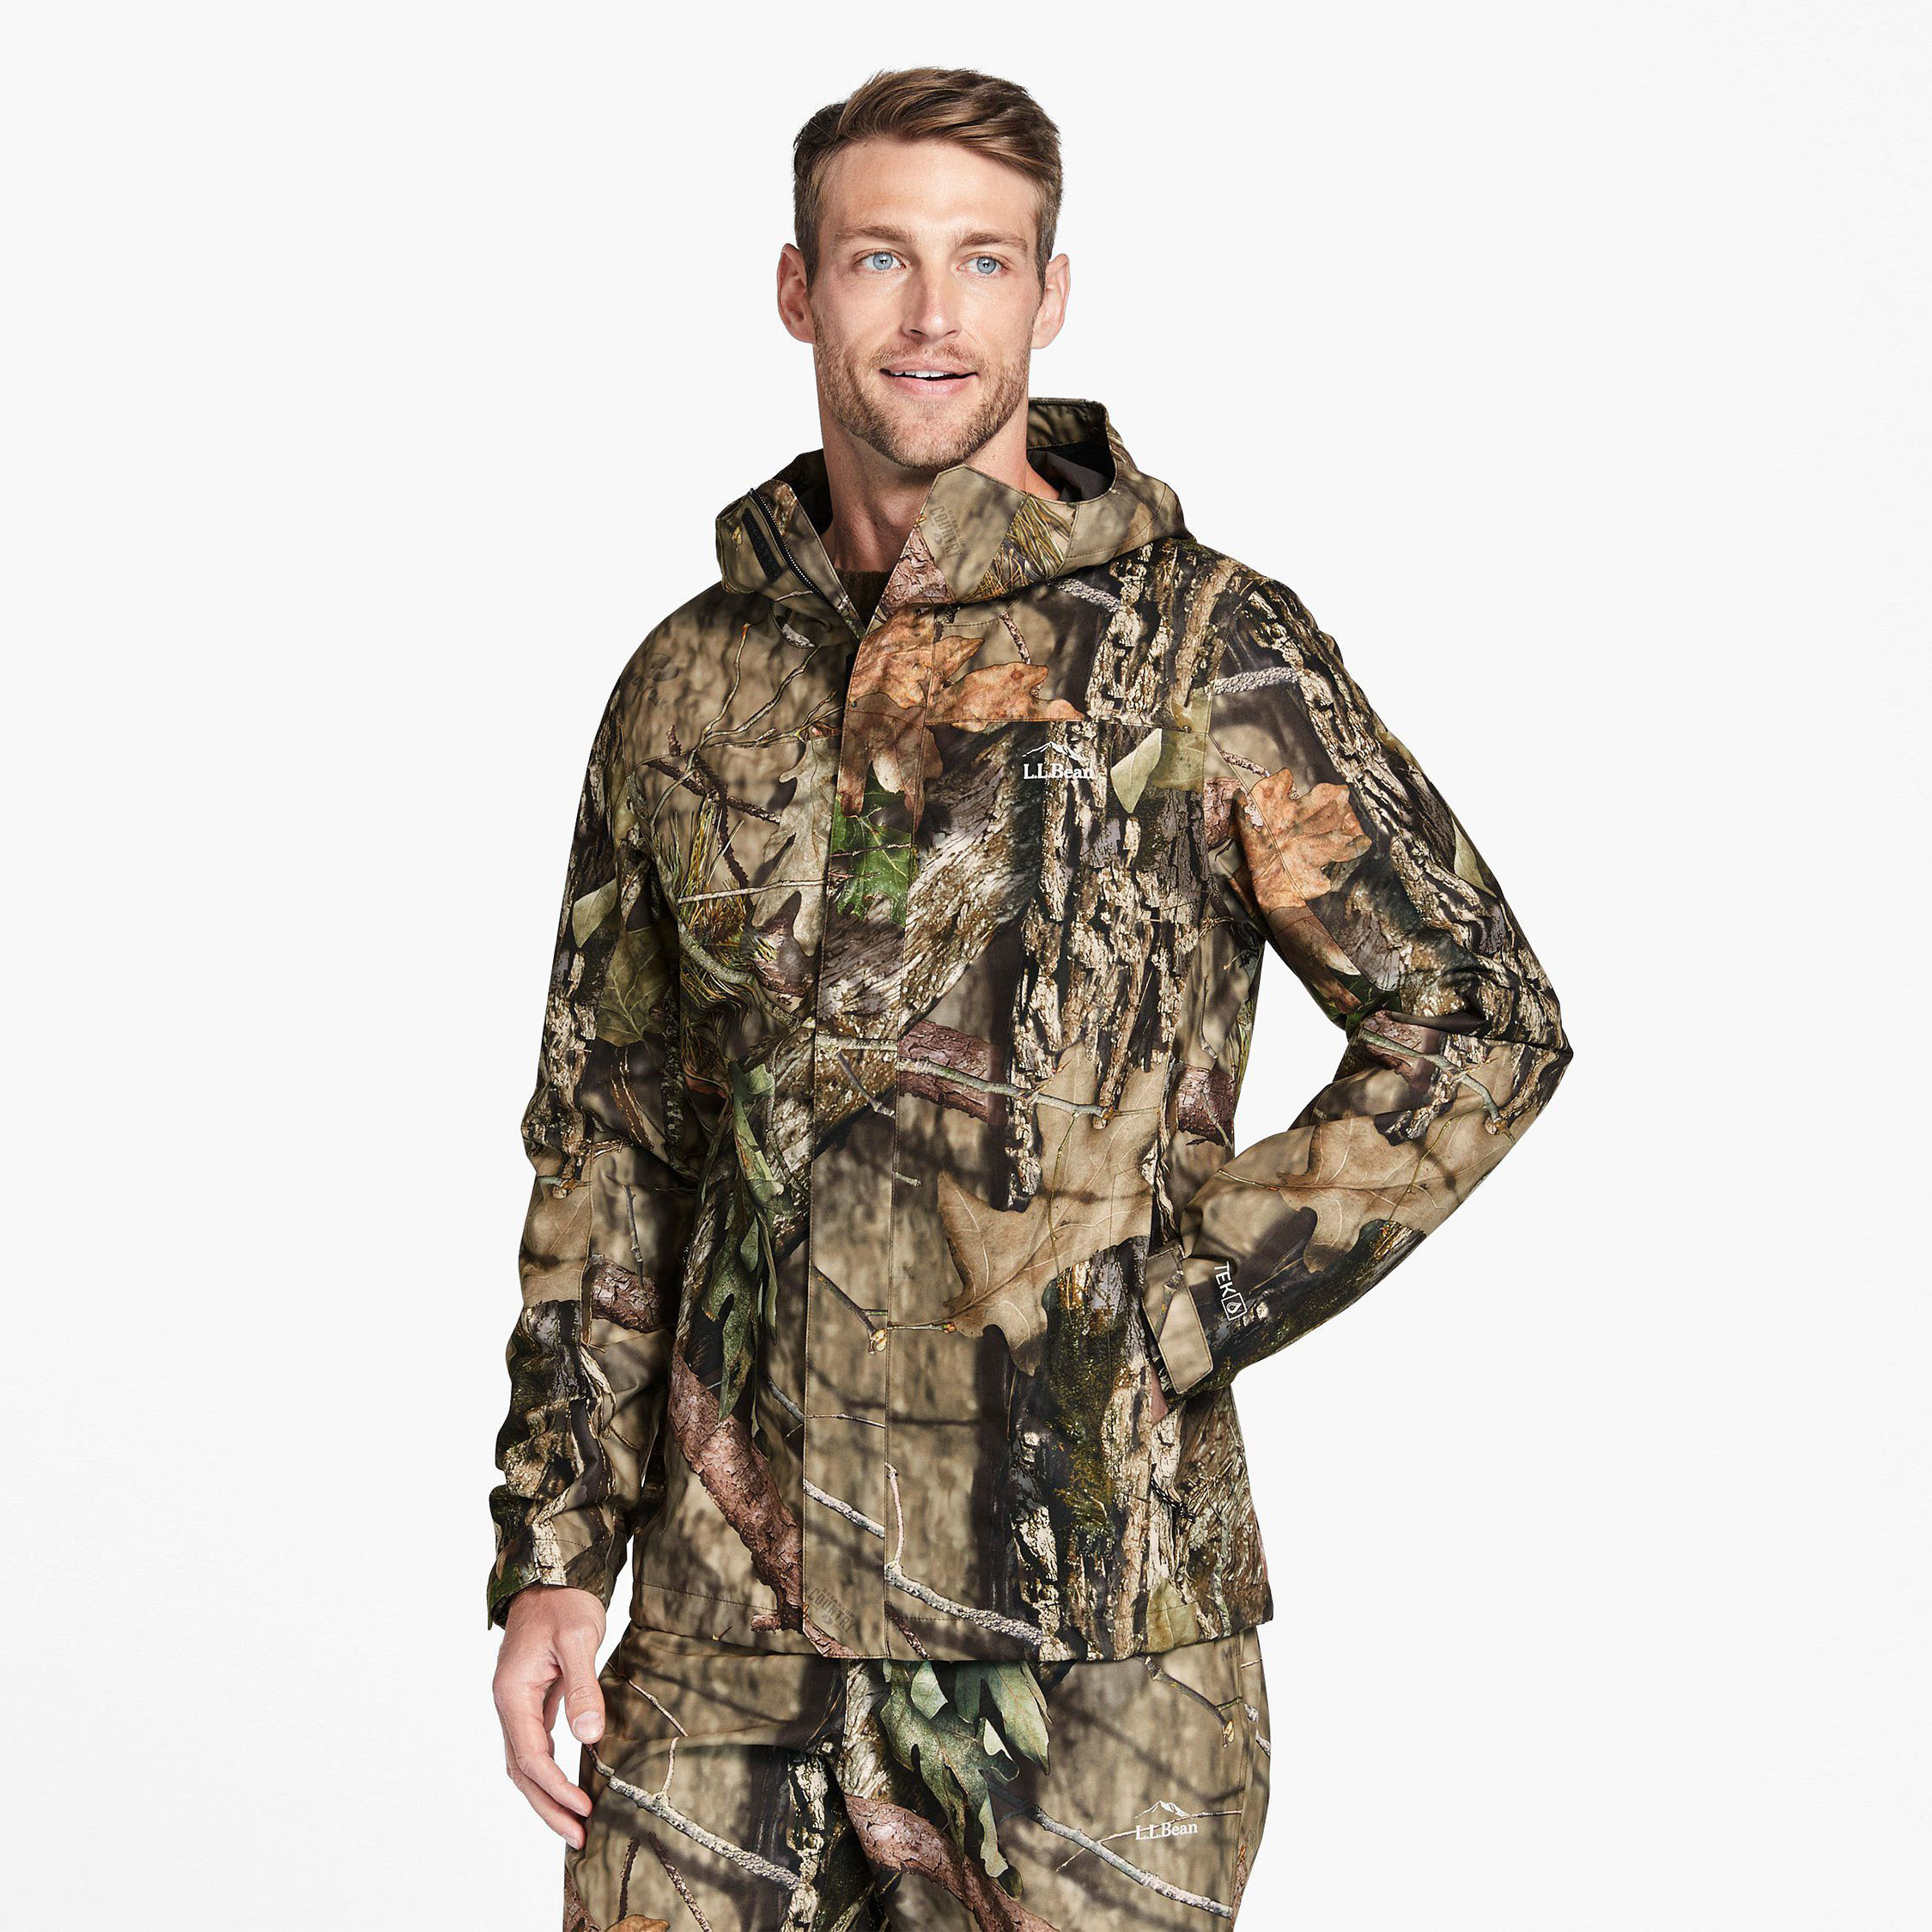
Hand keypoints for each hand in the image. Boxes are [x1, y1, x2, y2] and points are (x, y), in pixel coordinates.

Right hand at [492, 1584, 607, 1847]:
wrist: (552, 1575)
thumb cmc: (565, 1603)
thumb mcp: (579, 1638)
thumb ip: (582, 1686)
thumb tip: (588, 1736)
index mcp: (513, 1693)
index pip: (532, 1757)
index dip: (557, 1788)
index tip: (584, 1809)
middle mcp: (508, 1704)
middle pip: (522, 1771)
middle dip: (548, 1807)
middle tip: (578, 1838)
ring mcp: (517, 1703)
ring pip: (525, 1762)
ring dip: (546, 1796)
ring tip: (575, 1824)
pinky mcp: (532, 1699)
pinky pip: (535, 1746)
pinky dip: (549, 1772)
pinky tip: (570, 1785)